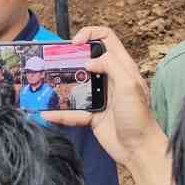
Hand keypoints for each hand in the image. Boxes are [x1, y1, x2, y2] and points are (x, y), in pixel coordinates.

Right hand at [40, 27, 171, 184]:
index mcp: (122, 67)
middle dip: (70, 57)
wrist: (139, 149)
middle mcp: (110, 79)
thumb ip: (110, 65)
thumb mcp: (129, 84)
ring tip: (45, 82)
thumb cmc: (138, 116)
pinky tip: (45, 114)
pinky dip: (59, 114)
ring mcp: (100, 97)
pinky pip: (72, 112)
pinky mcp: (93, 116)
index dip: (90, 34)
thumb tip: (88, 62)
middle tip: (55, 61)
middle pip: (87, 59)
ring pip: (77, 85)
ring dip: (61, 84)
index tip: (74, 43)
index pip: (107, 38)